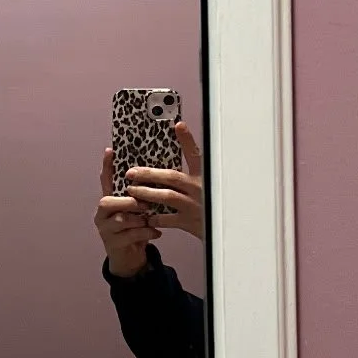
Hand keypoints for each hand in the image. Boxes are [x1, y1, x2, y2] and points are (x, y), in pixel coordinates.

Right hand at [96, 148, 156, 278]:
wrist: (130, 259)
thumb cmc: (135, 230)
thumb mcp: (136, 212)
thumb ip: (139, 197)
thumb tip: (154, 176)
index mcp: (109, 201)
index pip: (105, 181)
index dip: (107, 166)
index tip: (110, 150)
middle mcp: (102, 214)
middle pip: (107, 202)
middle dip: (128, 202)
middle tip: (144, 205)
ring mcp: (105, 229)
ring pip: (120, 219)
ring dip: (139, 219)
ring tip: (151, 220)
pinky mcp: (112, 244)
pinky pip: (130, 235)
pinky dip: (146, 233)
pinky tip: (156, 233)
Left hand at [126, 122, 203, 240]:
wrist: (225, 231)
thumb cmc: (212, 205)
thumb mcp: (208, 186)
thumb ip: (193, 175)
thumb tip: (174, 161)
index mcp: (205, 177)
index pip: (196, 155)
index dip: (188, 140)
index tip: (178, 125)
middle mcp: (200, 189)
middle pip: (172, 177)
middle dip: (149, 174)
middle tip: (131, 172)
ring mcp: (194, 206)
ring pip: (167, 197)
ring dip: (147, 193)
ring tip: (131, 190)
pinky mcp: (189, 222)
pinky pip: (166, 219)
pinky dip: (153, 217)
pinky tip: (144, 215)